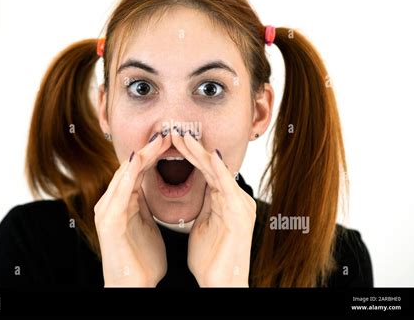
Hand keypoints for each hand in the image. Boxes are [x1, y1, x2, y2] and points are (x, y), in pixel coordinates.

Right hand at [94, 132, 170, 286]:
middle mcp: (111, 203)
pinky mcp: (110, 221)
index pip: (137, 170)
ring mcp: (107, 211)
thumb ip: (145, 204)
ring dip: (143, 155)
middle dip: (149, 149)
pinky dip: (131, 173)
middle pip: (130, 167)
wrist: (133, 287)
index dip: (153, 154)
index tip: (171, 140)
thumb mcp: (147, 224)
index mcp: (122, 203)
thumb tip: (153, 187)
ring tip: (160, 140)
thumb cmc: (141, 260)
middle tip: (168, 132)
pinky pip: (121, 191)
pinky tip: (142, 159)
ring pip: (124, 174)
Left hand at [172, 130, 256, 286]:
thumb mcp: (203, 224)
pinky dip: (217, 171)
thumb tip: (194, 186)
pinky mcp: (240, 215)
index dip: (190, 154)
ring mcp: (240, 205)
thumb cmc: (212, 258)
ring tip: (184, 136)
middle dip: (193, 148)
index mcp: (226, 201)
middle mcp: (235, 199)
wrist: (222, 284)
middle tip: (176, 130)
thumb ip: (204, 203)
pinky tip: (209, 155)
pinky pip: (227, 187)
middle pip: (212, 166)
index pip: (206, 170)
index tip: (173, 141)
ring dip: (200, 153)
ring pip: (218, 171)